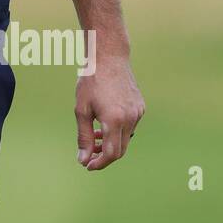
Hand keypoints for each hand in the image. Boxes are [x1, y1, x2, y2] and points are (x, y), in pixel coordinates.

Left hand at [74, 50, 144, 170]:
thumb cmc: (91, 81)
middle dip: (104, 155)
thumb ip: (83, 136)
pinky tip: (104, 122)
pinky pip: (130, 126)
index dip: (100, 163)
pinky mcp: (140, 107)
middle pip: (120, 149)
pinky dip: (118, 130)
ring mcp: (138, 113)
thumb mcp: (81, 109)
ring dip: (110, 142)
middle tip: (88, 154)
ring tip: (93, 135)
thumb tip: (83, 160)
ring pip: (126, 138)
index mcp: (114, 120)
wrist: (109, 57)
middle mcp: (130, 118)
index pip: (111, 153)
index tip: (88, 165)